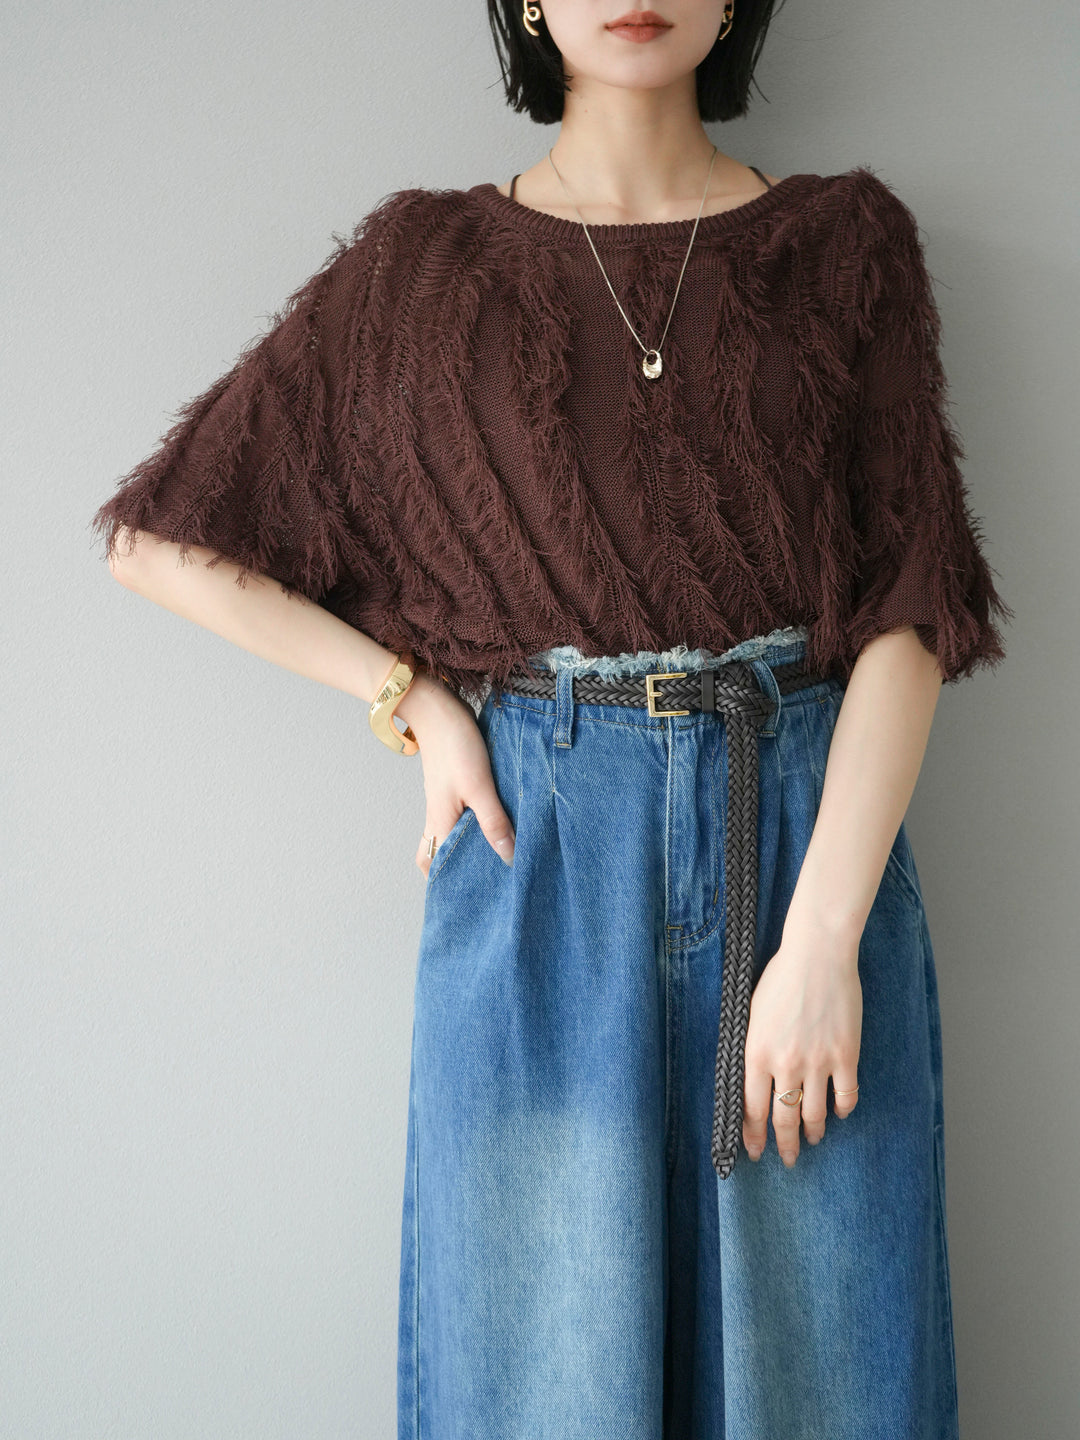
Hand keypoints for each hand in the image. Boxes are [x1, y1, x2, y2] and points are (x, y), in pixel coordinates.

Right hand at [395, 673, 515, 876]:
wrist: (438, 710)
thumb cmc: (455, 747)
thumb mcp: (479, 787)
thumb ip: (494, 822)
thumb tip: (508, 857)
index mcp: (440, 825)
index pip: (439, 870)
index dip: (451, 889)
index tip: (471, 905)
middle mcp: (437, 820)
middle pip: (438, 860)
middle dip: (456, 876)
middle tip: (484, 888)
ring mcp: (442, 806)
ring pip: (448, 840)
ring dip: (465, 852)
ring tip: (492, 861)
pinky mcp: (452, 792)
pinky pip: (457, 820)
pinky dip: (471, 830)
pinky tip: (494, 826)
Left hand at [741, 913, 862, 1166]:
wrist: (817, 955)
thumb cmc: (781, 978)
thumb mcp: (752, 1014)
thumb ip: (753, 1048)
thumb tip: (753, 1079)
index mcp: (756, 1053)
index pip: (751, 1108)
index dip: (753, 1136)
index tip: (755, 1151)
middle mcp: (785, 1064)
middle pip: (783, 1118)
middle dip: (784, 1144)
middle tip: (787, 1159)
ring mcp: (818, 1062)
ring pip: (815, 1113)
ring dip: (813, 1131)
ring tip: (813, 1138)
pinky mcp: (845, 1055)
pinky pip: (846, 1095)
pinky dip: (843, 1109)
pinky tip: (839, 1112)